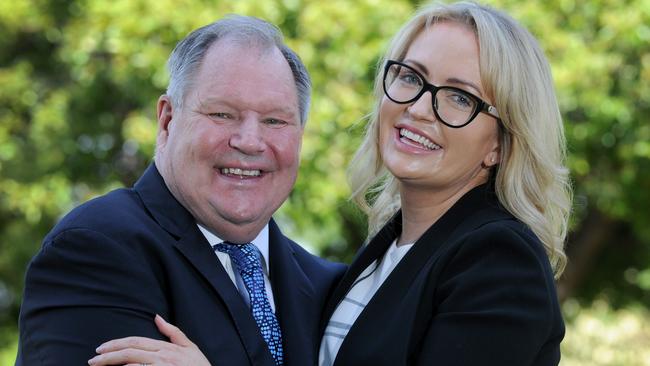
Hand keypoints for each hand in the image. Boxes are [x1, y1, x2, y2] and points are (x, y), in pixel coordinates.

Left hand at [88, 314, 210, 365]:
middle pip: (130, 352)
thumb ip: (173, 332)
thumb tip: (157, 317)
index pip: (136, 342)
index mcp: (166, 347)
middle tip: (93, 359)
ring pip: (132, 364)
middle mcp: (162, 356)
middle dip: (108, 355)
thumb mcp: (190, 347)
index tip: (101, 348)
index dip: (117, 343)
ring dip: (112, 364)